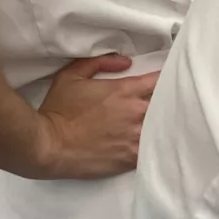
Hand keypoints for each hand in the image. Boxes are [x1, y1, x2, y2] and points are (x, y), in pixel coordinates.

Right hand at [33, 54, 158, 179]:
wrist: (48, 145)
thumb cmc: (58, 109)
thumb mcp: (72, 75)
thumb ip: (100, 63)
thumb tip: (126, 62)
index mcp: (125, 90)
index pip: (160, 80)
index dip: (166, 79)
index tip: (170, 80)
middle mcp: (136, 112)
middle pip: (167, 104)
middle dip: (168, 102)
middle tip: (169, 104)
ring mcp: (136, 136)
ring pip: (164, 127)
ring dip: (164, 124)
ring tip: (167, 125)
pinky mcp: (132, 157)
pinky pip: (154, 149)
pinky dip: (157, 146)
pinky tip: (157, 145)